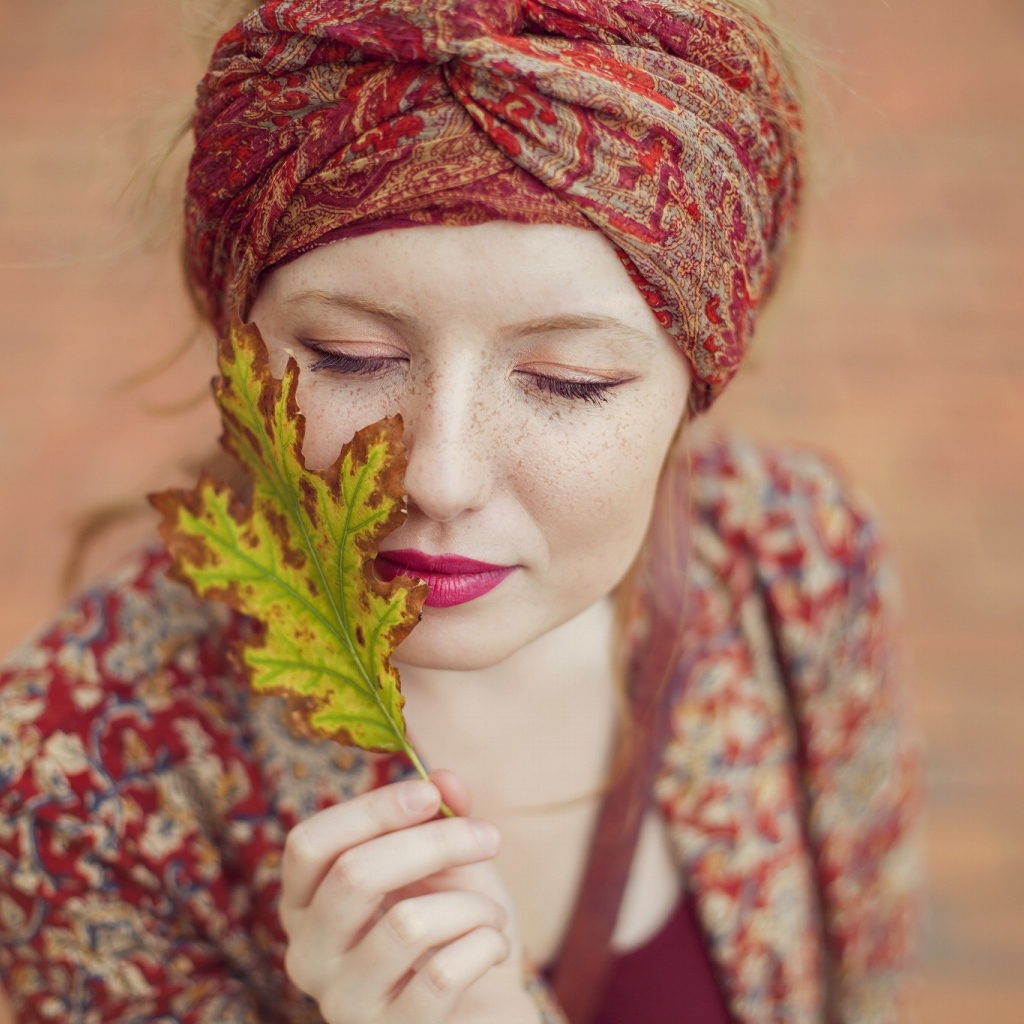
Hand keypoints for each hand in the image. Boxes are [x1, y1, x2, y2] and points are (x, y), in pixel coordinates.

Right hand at [280, 768, 529, 1022]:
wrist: (483, 1010)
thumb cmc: (454, 928)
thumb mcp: (448, 862)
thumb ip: (440, 815)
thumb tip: (446, 781)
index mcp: (306, 904)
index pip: (309, 844)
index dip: (371, 809)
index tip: (430, 794)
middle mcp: (309, 955)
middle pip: (355, 875)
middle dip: (436, 843)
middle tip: (489, 838)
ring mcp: (344, 1003)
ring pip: (408, 924)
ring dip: (472, 906)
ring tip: (490, 915)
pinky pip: (443, 975)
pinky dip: (485, 946)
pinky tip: (493, 948)